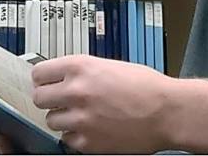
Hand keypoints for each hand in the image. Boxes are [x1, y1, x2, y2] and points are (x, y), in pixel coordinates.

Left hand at [32, 55, 177, 153]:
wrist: (168, 112)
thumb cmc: (146, 87)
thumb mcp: (108, 65)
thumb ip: (81, 71)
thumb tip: (61, 76)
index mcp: (80, 67)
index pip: (38, 73)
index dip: (43, 79)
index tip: (46, 83)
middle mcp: (76, 91)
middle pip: (39, 98)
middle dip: (48, 99)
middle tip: (59, 101)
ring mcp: (80, 118)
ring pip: (51, 120)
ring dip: (62, 119)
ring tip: (81, 115)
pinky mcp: (88, 142)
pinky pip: (67, 140)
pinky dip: (76, 136)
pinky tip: (91, 128)